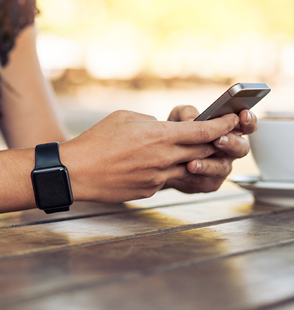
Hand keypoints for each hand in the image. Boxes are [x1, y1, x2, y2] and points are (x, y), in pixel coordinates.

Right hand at [60, 110, 238, 202]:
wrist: (77, 172)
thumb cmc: (96, 141)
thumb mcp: (123, 117)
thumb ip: (150, 121)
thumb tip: (162, 127)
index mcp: (159, 136)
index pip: (204, 132)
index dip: (223, 125)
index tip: (232, 120)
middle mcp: (163, 158)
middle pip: (203, 151)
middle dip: (214, 142)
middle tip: (217, 135)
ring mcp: (158, 178)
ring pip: (188, 168)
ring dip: (192, 159)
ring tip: (184, 151)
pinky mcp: (149, 191)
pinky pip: (167, 180)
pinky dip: (167, 171)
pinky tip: (152, 165)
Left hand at [163, 105, 257, 192]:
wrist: (160, 157)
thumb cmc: (176, 133)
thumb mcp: (178, 117)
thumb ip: (187, 113)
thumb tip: (192, 119)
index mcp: (228, 131)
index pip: (246, 125)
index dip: (249, 121)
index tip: (243, 115)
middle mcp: (229, 150)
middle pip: (242, 148)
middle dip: (231, 143)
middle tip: (218, 139)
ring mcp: (220, 167)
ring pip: (222, 167)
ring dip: (209, 164)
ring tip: (193, 162)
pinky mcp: (208, 182)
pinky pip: (206, 181)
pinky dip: (196, 175)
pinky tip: (186, 169)